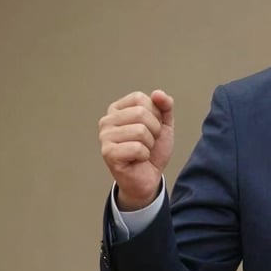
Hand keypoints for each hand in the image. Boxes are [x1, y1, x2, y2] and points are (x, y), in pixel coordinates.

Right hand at [98, 89, 173, 209]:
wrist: (149, 176)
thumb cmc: (152, 150)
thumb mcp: (164, 124)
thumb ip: (165, 106)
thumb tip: (158, 93)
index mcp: (118, 109)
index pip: (141, 98)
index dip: (155, 114)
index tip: (151, 128)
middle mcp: (107, 120)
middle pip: (141, 113)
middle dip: (154, 130)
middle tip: (148, 142)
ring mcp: (105, 136)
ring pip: (140, 130)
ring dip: (149, 144)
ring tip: (142, 150)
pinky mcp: (108, 153)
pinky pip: (137, 148)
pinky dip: (144, 155)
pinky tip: (137, 160)